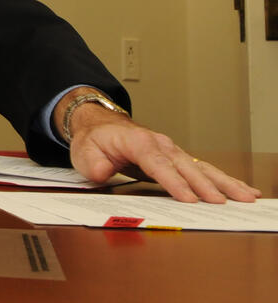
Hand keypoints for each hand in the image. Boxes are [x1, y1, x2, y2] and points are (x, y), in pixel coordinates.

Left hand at [66, 98, 261, 202]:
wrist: (99, 125)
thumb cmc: (94, 140)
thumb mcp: (84, 152)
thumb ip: (94, 163)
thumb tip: (105, 171)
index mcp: (137, 142)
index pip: (157, 164)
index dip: (173, 182)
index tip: (188, 199)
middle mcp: (159, 144)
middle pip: (185, 166)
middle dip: (204, 185)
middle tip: (221, 203)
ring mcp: (171, 151)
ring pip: (200, 167)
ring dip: (223, 182)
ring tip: (245, 196)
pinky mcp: (177, 159)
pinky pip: (202, 169)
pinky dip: (222, 179)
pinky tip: (241, 189)